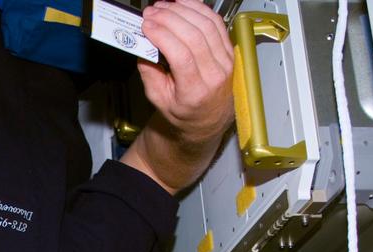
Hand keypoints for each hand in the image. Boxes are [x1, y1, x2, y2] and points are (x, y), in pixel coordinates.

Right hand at [138, 0, 233, 148]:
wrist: (207, 119)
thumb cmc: (185, 111)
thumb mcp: (159, 99)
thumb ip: (148, 72)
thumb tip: (143, 42)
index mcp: (196, 93)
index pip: (182, 56)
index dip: (163, 36)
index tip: (147, 25)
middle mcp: (215, 76)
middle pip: (195, 36)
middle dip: (170, 18)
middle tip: (152, 12)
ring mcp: (226, 62)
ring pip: (207, 25)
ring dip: (183, 10)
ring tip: (163, 6)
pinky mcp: (230, 51)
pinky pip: (216, 23)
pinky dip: (199, 9)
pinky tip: (183, 5)